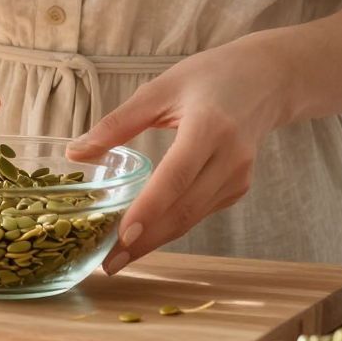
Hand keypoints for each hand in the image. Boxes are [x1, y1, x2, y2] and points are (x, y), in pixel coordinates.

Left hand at [66, 33, 294, 274]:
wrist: (266, 80)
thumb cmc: (209, 78)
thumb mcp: (160, 90)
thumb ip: (117, 123)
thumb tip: (75, 153)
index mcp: (209, 126)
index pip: (176, 176)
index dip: (149, 209)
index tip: (121, 236)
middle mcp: (230, 158)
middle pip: (183, 209)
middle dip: (145, 241)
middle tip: (108, 263)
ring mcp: (238, 177)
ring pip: (191, 218)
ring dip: (155, 240)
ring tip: (118, 257)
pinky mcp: (238, 188)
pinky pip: (199, 213)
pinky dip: (170, 226)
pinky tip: (144, 236)